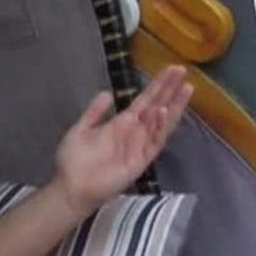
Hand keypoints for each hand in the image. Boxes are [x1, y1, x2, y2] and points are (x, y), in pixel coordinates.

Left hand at [52, 66, 191, 215]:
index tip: (171, 70)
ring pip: (161, 123)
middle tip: (182, 71)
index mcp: (122, 123)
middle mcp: (135, 132)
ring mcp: (140, 146)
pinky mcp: (140, 162)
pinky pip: (153, 142)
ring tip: (185, 88)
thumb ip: (95, 112)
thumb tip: (107, 93)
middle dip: (169, 90)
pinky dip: (159, 128)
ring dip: (173, 106)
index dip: (157, 86)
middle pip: (157, 107)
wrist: (70, 186)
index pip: (144, 100)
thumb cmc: (74, 160)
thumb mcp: (82, 128)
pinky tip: (163, 112)